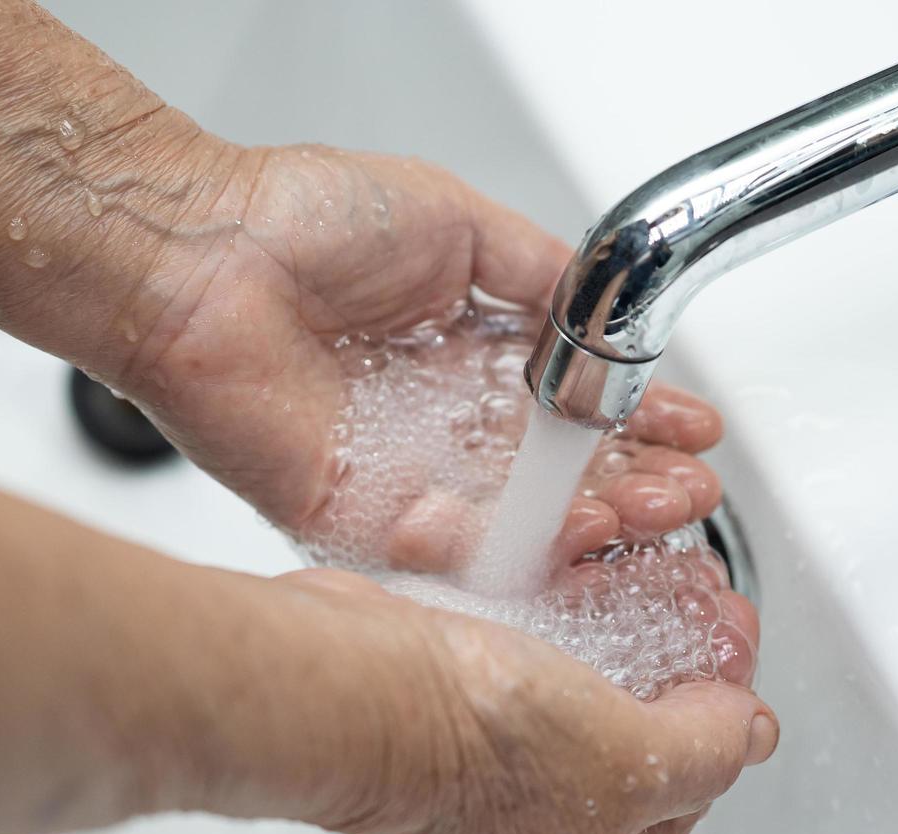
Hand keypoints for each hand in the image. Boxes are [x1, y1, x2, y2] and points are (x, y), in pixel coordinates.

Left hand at [113, 143, 727, 569]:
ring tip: (644, 514)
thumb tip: (602, 311)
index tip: (693, 430)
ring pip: (513, 523)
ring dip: (586, 526)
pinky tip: (553, 534)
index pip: (574, 408)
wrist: (204, 253)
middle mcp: (442, 423)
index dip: (639, 422)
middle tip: (687, 493)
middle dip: (634, 486)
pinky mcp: (351, 515)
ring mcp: (401, 474)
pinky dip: (495, 547)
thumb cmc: (307, 221)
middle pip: (556, 478)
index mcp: (470, 355)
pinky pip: (436, 549)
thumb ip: (537, 276)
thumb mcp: (460, 224)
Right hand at [275, 570, 777, 833]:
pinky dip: (563, 621)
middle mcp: (531, 825)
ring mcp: (486, 763)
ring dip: (625, 634)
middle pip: (636, 742)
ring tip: (654, 578)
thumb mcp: (629, 762)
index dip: (725, 713)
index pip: (688, 793)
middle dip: (679, 669)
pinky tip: (582, 581)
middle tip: (704, 606)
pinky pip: (528, 659)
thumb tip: (753, 734)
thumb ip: (706, 751)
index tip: (733, 644)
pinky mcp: (450, 700)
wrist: (347, 687)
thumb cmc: (465, 746)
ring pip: (582, 692)